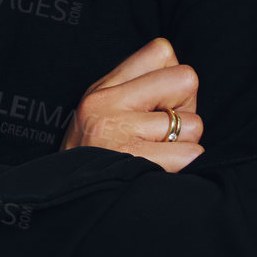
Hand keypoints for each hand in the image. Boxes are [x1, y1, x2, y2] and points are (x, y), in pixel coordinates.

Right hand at [60, 37, 204, 171]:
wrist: (63, 206)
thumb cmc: (94, 161)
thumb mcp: (101, 115)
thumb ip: (135, 90)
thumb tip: (185, 81)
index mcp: (101, 88)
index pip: (162, 50)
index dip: (172, 79)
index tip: (158, 104)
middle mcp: (105, 102)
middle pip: (186, 79)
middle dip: (185, 109)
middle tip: (162, 133)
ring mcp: (117, 130)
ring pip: (193, 124)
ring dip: (183, 145)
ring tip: (154, 156)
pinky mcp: (134, 160)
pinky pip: (192, 154)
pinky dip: (185, 167)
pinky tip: (159, 173)